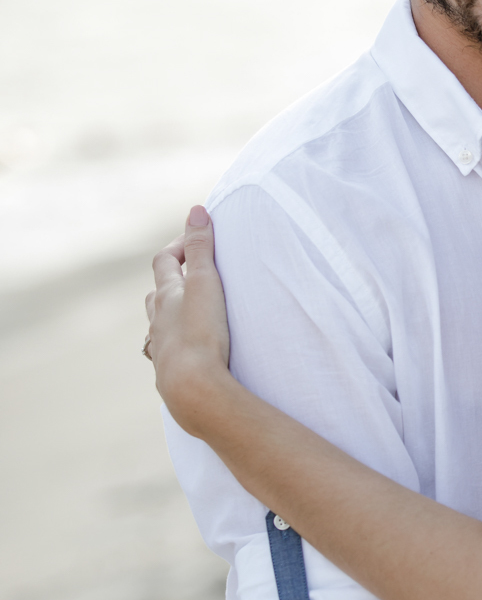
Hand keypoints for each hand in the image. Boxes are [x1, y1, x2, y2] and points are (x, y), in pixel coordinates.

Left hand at [145, 206, 231, 434]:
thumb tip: (196, 210)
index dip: (179, 246)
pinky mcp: (170, 372)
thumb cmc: (201, 333)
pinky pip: (167, 353)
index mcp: (165, 296)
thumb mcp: (206, 283)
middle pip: (157, 293)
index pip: (164, 262)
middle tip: (194, 275)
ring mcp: (161, 348)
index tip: (197, 239)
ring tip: (189, 313)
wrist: (193, 389)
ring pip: (159, 325)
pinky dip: (174, 345)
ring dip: (171, 314)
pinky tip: (186, 353)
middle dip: (172, 280)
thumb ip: (202, 247)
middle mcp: (157, 321)